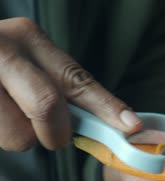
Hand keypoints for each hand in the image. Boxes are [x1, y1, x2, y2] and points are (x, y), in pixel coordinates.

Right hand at [0, 17, 141, 150]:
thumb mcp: (28, 65)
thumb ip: (60, 89)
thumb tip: (106, 123)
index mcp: (30, 39)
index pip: (77, 79)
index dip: (107, 106)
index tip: (132, 126)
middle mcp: (3, 48)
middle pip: (48, 106)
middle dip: (56, 134)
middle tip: (52, 136)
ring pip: (19, 135)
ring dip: (19, 138)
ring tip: (3, 115)